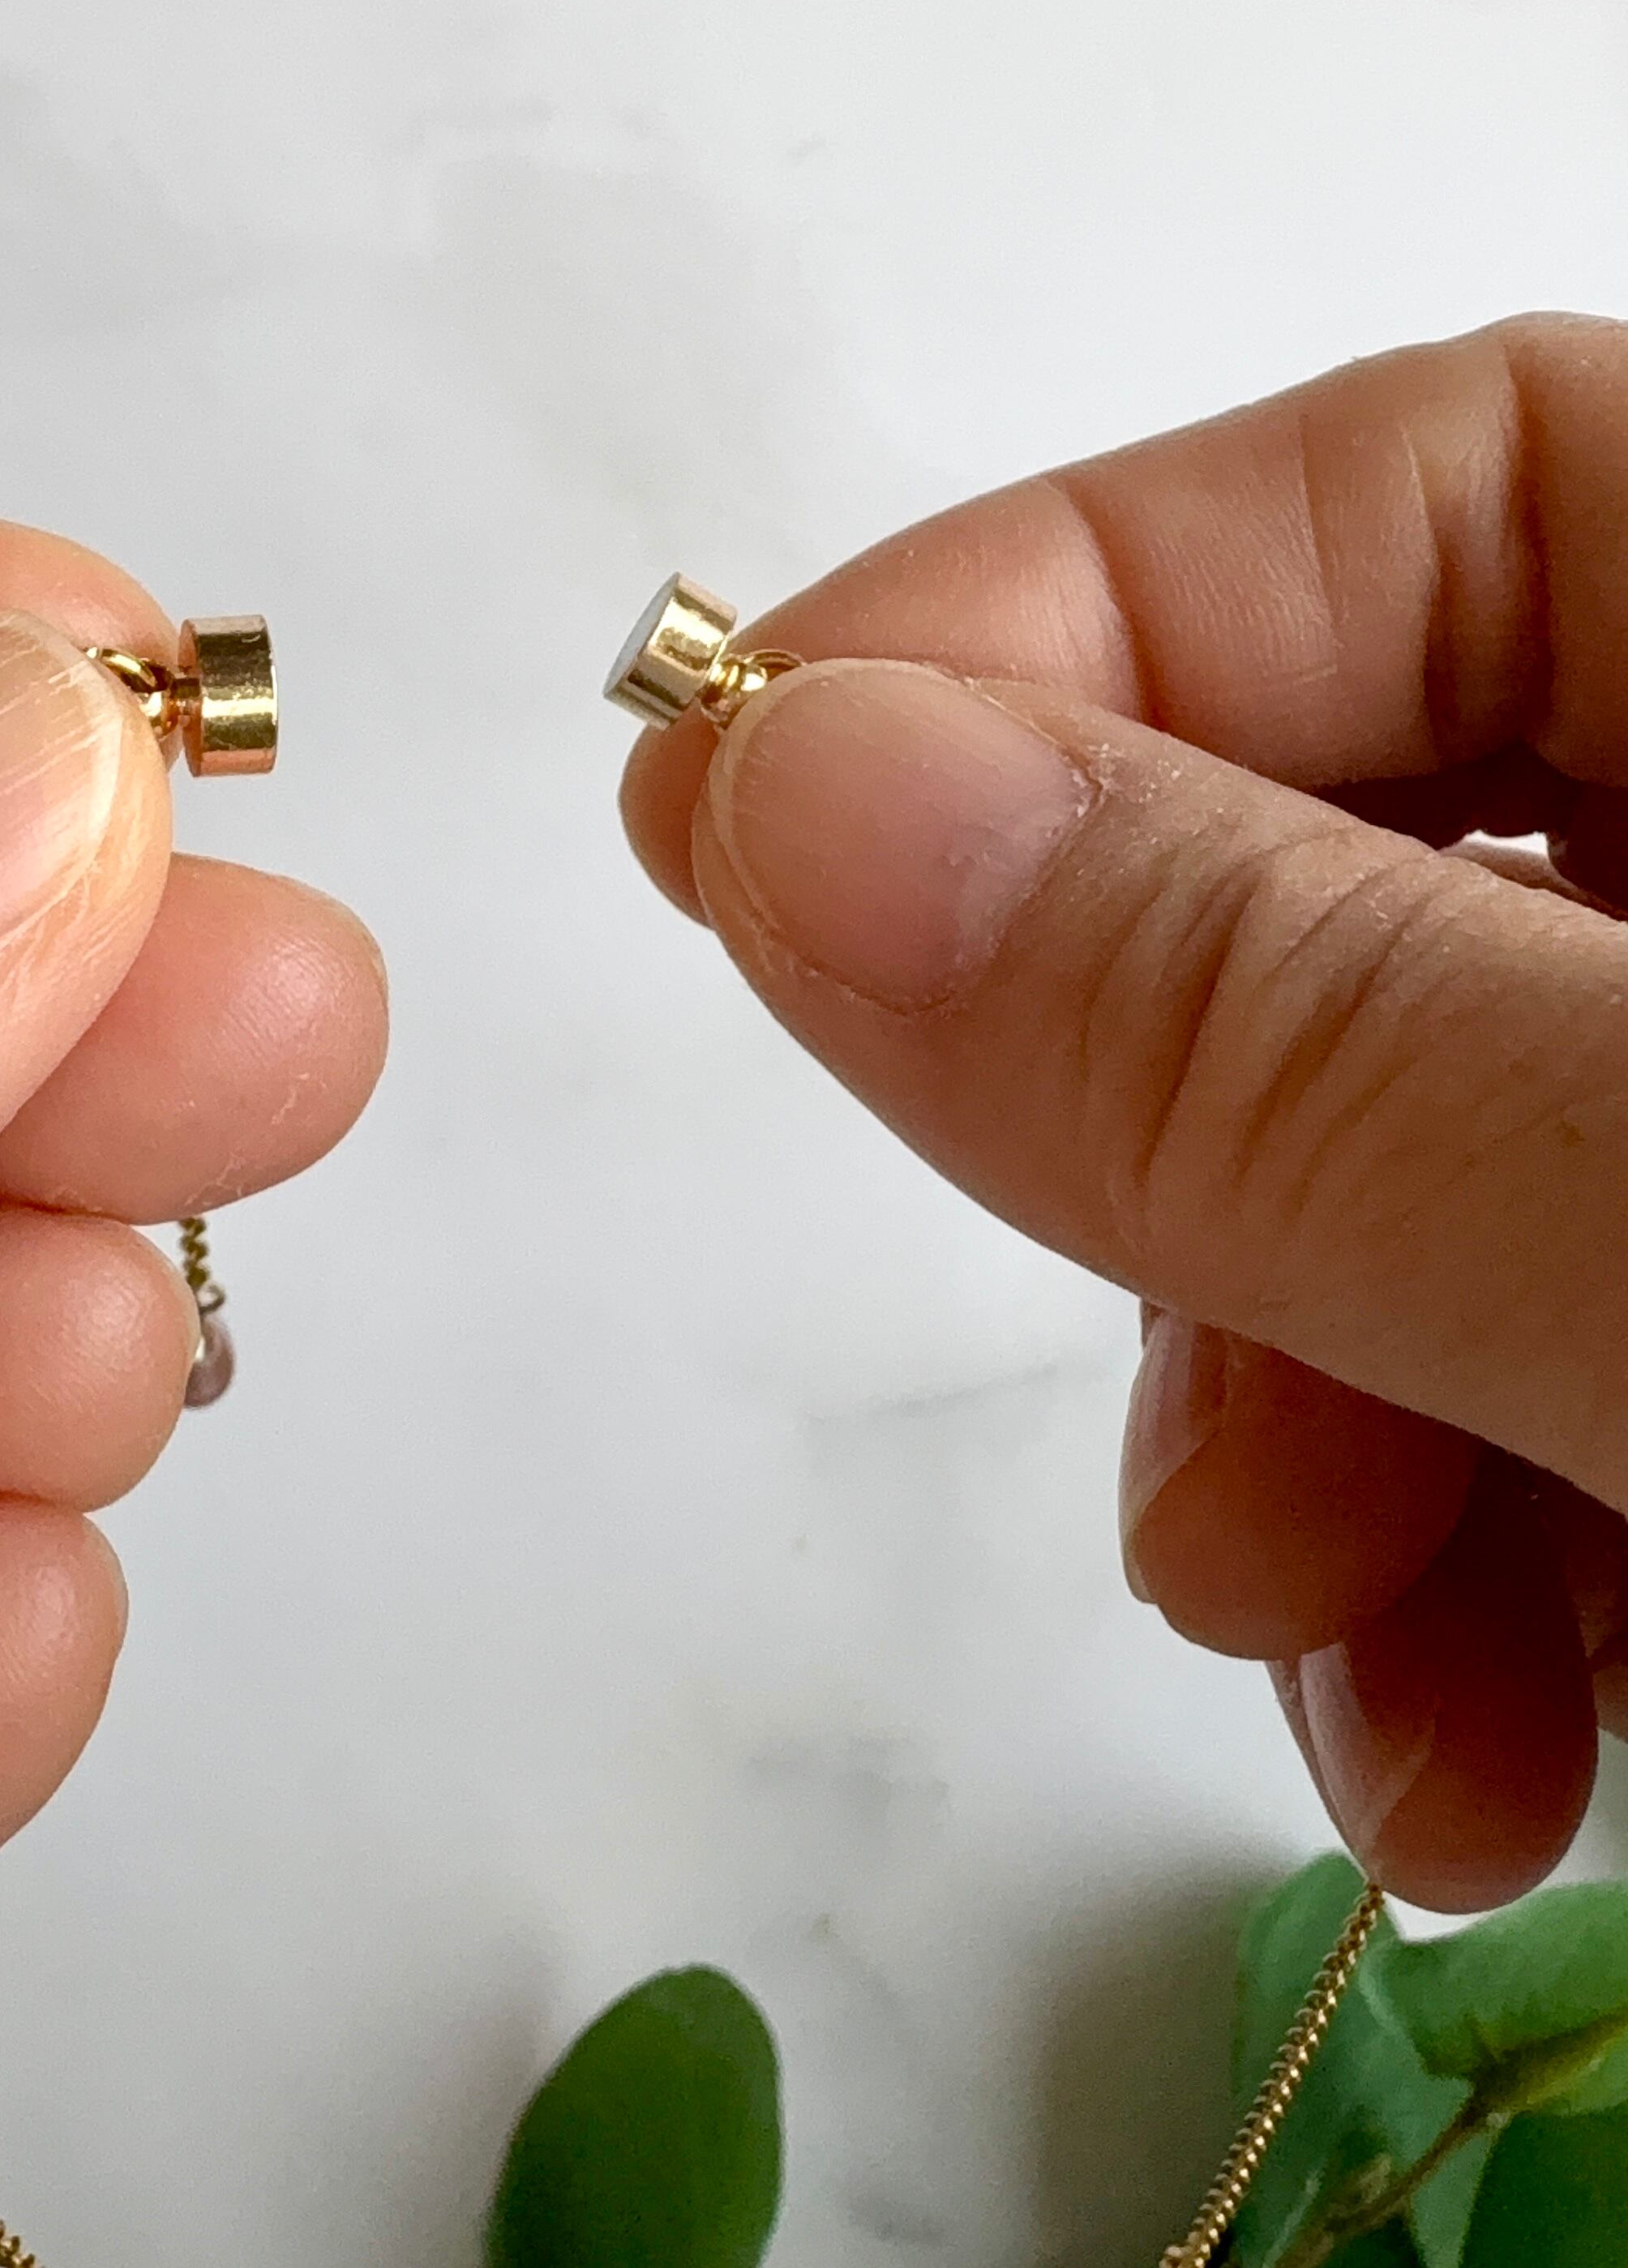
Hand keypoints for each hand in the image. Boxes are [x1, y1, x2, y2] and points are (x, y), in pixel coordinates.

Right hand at [621, 313, 1627, 1919]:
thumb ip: (1283, 1035)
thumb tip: (786, 802)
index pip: (1406, 487)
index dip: (1043, 629)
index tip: (723, 839)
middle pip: (1373, 873)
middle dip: (1185, 1165)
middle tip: (1145, 1421)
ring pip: (1418, 1178)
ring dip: (1308, 1439)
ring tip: (1368, 1704)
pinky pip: (1544, 1380)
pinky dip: (1464, 1575)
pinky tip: (1490, 1780)